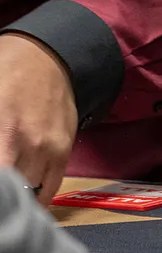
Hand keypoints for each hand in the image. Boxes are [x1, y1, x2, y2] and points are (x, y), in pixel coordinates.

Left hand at [0, 33, 78, 204]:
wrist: (46, 56)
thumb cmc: (4, 74)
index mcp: (5, 130)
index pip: (3, 178)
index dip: (2, 190)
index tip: (0, 191)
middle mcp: (30, 143)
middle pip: (14, 188)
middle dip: (6, 191)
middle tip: (3, 188)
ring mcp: (51, 147)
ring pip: (32, 192)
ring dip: (19, 195)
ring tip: (9, 193)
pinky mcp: (65, 148)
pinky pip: (52, 185)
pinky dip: (38, 195)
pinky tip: (25, 195)